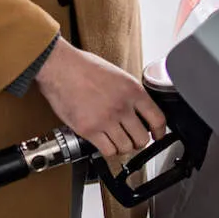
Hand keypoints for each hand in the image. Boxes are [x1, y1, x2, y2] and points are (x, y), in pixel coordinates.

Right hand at [35, 38, 166, 158]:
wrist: (58, 66)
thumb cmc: (82, 66)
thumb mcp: (116, 74)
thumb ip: (129, 93)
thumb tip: (139, 111)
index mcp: (132, 90)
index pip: (158, 119)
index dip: (160, 132)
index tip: (157, 136)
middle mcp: (122, 106)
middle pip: (142, 139)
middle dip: (138, 142)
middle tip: (131, 139)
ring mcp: (105, 119)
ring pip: (125, 148)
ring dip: (122, 147)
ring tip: (114, 140)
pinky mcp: (88, 129)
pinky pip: (107, 151)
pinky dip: (107, 150)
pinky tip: (103, 142)